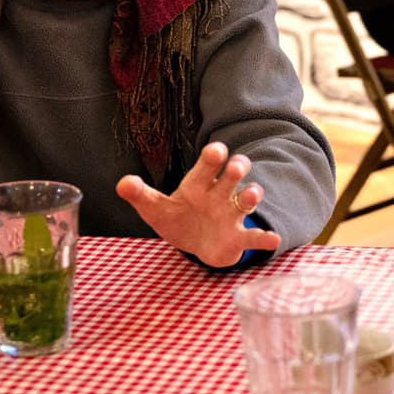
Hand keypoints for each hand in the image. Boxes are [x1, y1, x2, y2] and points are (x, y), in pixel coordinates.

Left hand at [117, 141, 281, 266]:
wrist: (195, 243)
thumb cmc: (177, 218)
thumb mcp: (155, 208)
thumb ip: (140, 195)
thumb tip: (121, 184)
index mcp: (198, 185)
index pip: (206, 166)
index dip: (212, 158)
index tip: (217, 150)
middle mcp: (219, 195)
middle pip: (232, 177)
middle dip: (236, 170)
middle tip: (237, 166)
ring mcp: (230, 215)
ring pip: (245, 201)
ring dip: (251, 196)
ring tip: (251, 195)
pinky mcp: (238, 237)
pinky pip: (253, 237)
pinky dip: (264, 238)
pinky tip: (272, 240)